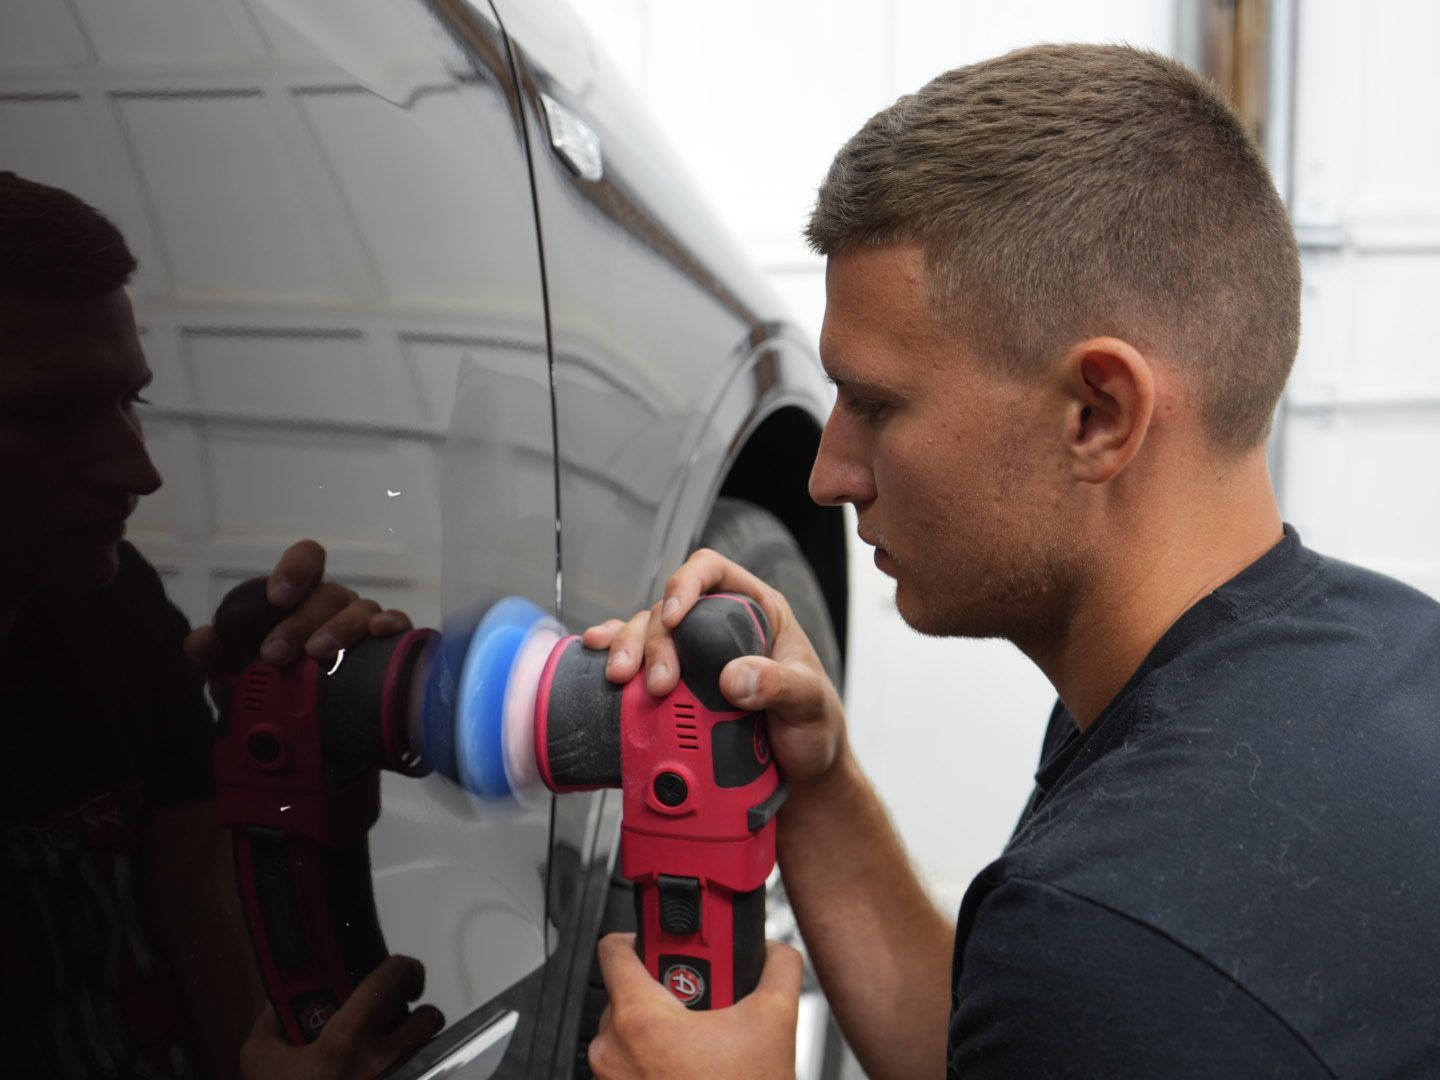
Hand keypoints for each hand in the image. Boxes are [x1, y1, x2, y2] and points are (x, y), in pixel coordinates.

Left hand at [183, 539, 412, 669]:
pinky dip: (391, 624)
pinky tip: (378, 633)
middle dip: (300, 622)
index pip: (307, 560)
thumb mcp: (240, 677)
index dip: (295, 569)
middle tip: (274, 655)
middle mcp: (336, 605)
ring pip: (362, 608)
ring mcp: (366, 624)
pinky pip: (399, 625)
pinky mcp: (391, 648)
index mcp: (303, 599)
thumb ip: (218, 658)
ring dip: (339, 629)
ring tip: (319, 656)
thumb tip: (200, 640)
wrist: (318, 735)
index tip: (277, 597)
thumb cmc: (278, 690)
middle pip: (328, 594)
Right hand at [240, 956, 443, 1079]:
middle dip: (414, 1014)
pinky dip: (417, 1073)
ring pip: (433, 1051)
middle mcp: (386, 1062)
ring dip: (416, 1048)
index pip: (394, 978)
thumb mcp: (258, 1066)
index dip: (404, 968)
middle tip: (394, 1021)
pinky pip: (430, 1076)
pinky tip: (391, 1077)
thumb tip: (276, 1002)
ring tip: (389, 1058)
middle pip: (429, 1016)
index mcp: (348, 1041)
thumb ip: (268, 1026)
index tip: (399, 977)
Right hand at [583, 549, 847, 784]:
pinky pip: (639, 661)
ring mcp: (696, 656)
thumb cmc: (814, 725)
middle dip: (654, 639)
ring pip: (648, 633)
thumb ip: (780, 685)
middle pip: (671, 609)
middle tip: (659, 682)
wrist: (804, 771)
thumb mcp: (809, 702)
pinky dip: (615, 654)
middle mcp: (720, 626)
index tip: (676, 617)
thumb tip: (735, 677)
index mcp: (757, 611)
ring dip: (629, 650)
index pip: (713, 572)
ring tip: (623, 680)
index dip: (687, 583)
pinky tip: (596, 655)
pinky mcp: (678, 687)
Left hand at [588, 933, 800, 1078]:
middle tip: (700, 998)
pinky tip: (691, 1068)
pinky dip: (654, 1060)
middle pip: (626, 990)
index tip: (665, 942)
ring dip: (660, 1028)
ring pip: (627, 1030)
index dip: (640, 935)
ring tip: (700, 1039)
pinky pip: (628, 1064)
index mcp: (639, 1018)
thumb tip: (776, 952)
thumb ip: (778, 969)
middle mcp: (612, 1048)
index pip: (613, 948)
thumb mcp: (775, 1023)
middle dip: (663, 989)